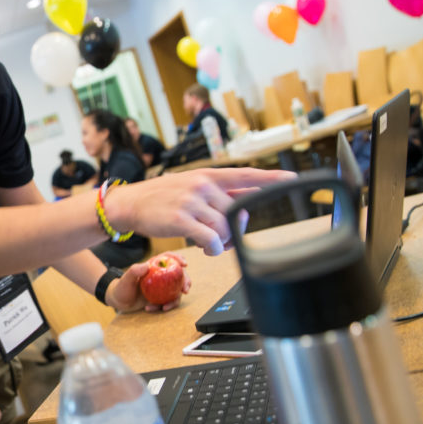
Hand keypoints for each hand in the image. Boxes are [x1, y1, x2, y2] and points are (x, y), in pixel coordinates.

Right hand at [106, 168, 294, 255]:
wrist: (130, 203)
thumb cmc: (163, 197)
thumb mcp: (192, 186)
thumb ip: (222, 194)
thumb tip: (251, 199)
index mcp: (209, 176)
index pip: (245, 175)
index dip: (270, 177)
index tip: (291, 178)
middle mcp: (203, 185)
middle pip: (236, 213)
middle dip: (233, 231)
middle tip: (221, 238)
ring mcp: (191, 202)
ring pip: (225, 229)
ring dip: (221, 242)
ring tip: (208, 243)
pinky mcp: (181, 220)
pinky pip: (211, 239)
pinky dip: (214, 249)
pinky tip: (207, 248)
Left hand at [107, 253, 190, 312]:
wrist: (120, 301)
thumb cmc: (122, 287)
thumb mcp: (126, 279)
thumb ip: (134, 271)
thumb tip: (147, 266)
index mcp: (154, 266)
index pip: (168, 258)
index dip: (178, 258)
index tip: (184, 264)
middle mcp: (161, 275)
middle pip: (178, 274)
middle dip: (186, 281)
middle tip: (185, 290)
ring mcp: (163, 287)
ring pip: (176, 290)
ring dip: (175, 299)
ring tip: (165, 307)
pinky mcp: (162, 297)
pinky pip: (169, 301)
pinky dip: (165, 306)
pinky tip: (154, 309)